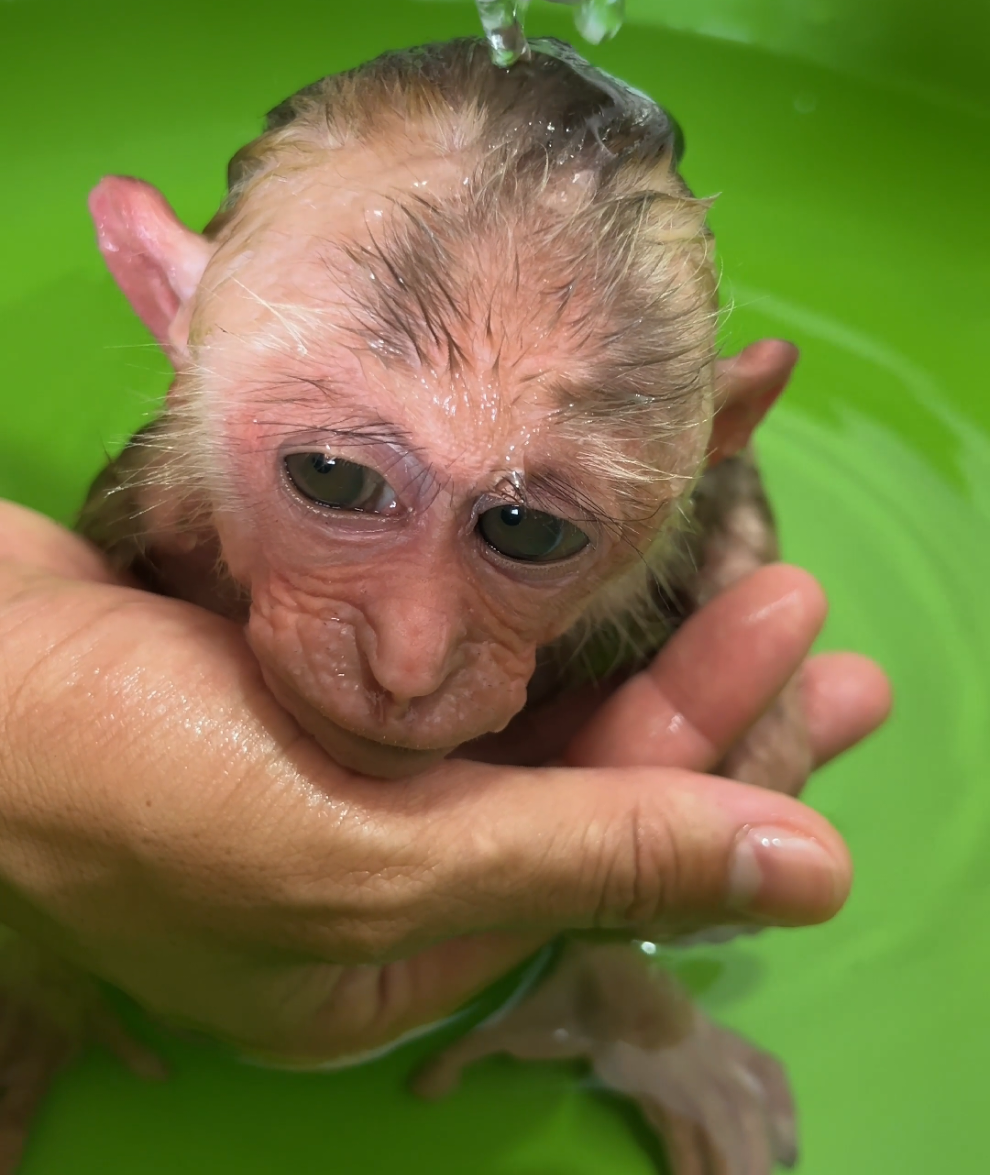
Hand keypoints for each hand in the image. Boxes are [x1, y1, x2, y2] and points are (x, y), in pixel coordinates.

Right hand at [0, 501, 887, 1064]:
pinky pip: (460, 632)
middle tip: (806, 610)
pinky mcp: (309, 658)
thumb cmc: (122, 783)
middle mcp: (381, 851)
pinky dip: (531, 588)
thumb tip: (805, 874)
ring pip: (526, 693)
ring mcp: (341, 748)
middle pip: (582, 772)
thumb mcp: (363, 854)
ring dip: (629, 626)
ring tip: (745, 562)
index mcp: (397, 940)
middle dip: (699, 691)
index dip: (727, 765)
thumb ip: (584, 855)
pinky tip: (591, 544)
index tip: (823, 670)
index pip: (611, 857)